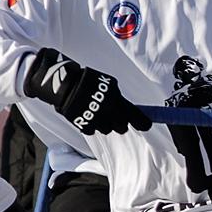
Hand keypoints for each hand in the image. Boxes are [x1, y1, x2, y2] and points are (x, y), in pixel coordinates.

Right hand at [24, 48, 151, 134]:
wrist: (65, 86)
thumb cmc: (87, 81)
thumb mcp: (108, 85)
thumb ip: (119, 98)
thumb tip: (128, 108)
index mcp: (117, 102)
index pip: (136, 117)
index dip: (143, 122)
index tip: (146, 124)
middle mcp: (109, 114)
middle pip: (122, 127)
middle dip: (120, 122)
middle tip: (114, 114)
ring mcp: (97, 122)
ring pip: (108, 129)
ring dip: (105, 123)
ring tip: (98, 111)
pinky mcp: (85, 127)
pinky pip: (93, 130)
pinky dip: (92, 125)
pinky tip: (88, 114)